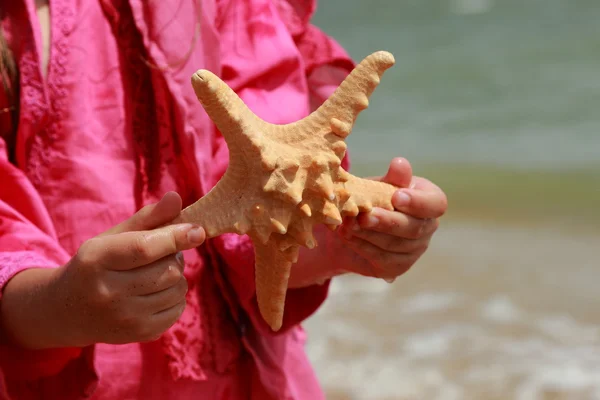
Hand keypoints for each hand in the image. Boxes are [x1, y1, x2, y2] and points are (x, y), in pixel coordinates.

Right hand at [0, 192, 205, 348]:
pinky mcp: (141, 335)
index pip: (144, 248)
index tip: (197, 230)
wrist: (69, 310)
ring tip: (156, 272)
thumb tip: (177, 198)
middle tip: (162, 253)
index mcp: (97, 260)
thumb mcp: (113, 237)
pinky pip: (178, 308)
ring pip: (177, 288)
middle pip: (168, 270)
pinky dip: (176, 295)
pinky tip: (156, 291)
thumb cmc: (98, 265)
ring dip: (177, 275)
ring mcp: (125, 318)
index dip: (175, 238)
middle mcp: (109, 293)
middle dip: (175, 256)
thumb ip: (148, 218)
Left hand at [339, 157, 446, 280]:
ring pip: (395, 245)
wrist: (350, 226)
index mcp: (429, 201)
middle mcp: (427, 227)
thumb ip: (392, 178)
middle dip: (387, 222)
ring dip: (369, 234)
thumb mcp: (379, 185)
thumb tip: (400, 164)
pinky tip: (347, 235)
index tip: (396, 196)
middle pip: (414, 228)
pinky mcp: (398, 266)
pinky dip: (362, 246)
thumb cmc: (371, 198)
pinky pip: (382, 258)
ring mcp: (415, 249)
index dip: (418, 202)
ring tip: (348, 224)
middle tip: (365, 216)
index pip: (436, 204)